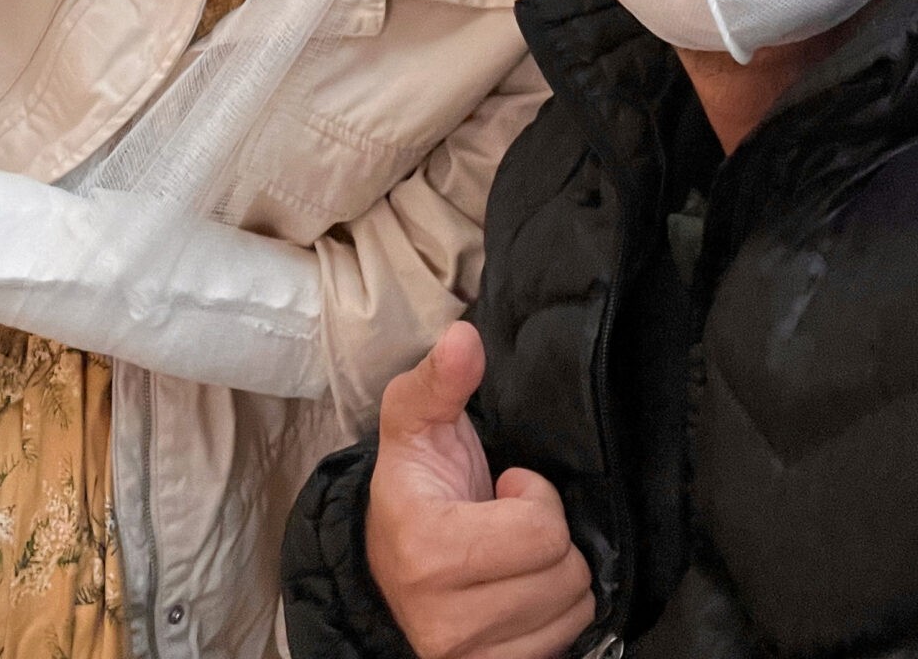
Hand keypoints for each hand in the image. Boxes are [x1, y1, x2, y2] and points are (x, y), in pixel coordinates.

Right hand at [366, 324, 595, 658]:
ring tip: (513, 554)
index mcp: (428, 551)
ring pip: (575, 609)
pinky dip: (556, 610)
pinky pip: (569, 641)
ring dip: (556, 573)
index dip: (535, 497)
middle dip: (550, 535)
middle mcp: (446, 622)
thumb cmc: (413, 485)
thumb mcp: (415, 420)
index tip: (504, 486)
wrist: (387, 563)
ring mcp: (469, 657)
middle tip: (509, 521)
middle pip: (566, 574)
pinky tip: (521, 588)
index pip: (543, 533)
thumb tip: (464, 336)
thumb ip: (441, 379)